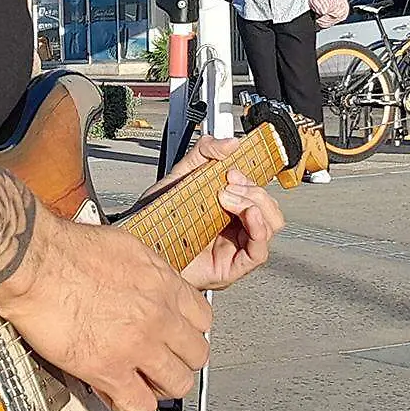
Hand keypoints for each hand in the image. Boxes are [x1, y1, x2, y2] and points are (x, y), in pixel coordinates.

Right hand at [0, 210, 212, 410]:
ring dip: (162, 384)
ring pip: (176, 383)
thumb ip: (147, 272)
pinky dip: (132, 403)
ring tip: (146, 381)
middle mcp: (158, 316)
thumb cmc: (67, 249)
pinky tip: (121, 393)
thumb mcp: (126, 246)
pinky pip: (139, 405)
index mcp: (164, 283)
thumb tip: (149, 282)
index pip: (203, 318)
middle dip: (181, 359)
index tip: (178, 333)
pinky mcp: (108, 370)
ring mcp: (137, 346)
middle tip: (164, 359)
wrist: (36, 263)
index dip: (189, 329)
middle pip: (197, 354)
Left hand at [144, 136, 284, 290]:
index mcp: (229, 207)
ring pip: (270, 226)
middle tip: (229, 183)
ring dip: (255, 205)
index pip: (259, 192)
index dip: (255, 177)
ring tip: (227, 199)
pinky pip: (259, 251)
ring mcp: (236, 248)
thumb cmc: (157, 218)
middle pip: (269, 208)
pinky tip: (248, 215)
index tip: (235, 167)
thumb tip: (231, 143)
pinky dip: (259, 229)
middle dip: (254, 190)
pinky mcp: (232, 267)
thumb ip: (203, 153)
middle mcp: (236, 227)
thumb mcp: (180, 176)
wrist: (139, 243)